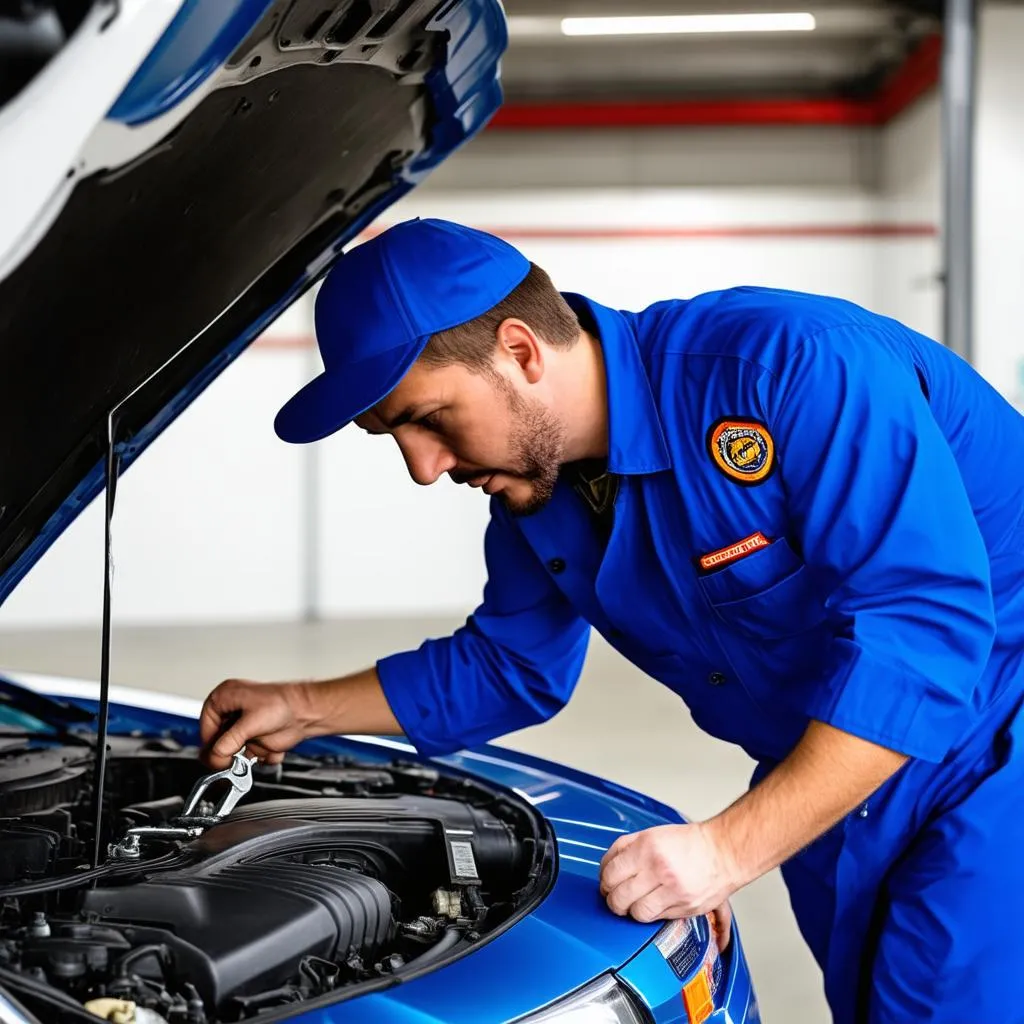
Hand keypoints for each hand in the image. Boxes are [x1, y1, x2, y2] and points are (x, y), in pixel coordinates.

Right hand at [199, 679, 319, 768]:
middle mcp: (232, 710)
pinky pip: (250, 754)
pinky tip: (273, 746)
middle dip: (232, 752)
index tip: (218, 757)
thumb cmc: (283, 705)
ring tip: (261, 747)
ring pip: (234, 751)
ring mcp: (243, 725)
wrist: (307, 712)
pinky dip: (262, 755)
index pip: (206, 727)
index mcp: (224, 697)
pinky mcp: (254, 737)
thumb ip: (228, 742)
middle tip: (236, 759)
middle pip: (218, 741)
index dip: (211, 744)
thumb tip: (216, 756)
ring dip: (250, 754)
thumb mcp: (249, 724)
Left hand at [599, 823, 739, 926]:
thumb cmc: (688, 843)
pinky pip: (655, 919)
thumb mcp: (651, 834)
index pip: (611, 873)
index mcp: (647, 848)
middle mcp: (659, 869)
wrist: (723, 852)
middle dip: (613, 899)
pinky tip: (652, 905)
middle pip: (619, 896)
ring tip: (633, 904)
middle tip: (616, 897)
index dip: (604, 881)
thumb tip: (607, 866)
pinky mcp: (684, 908)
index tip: (607, 883)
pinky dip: (650, 914)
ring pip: (636, 913)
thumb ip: (625, 847)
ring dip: (630, 911)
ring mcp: (673, 891)